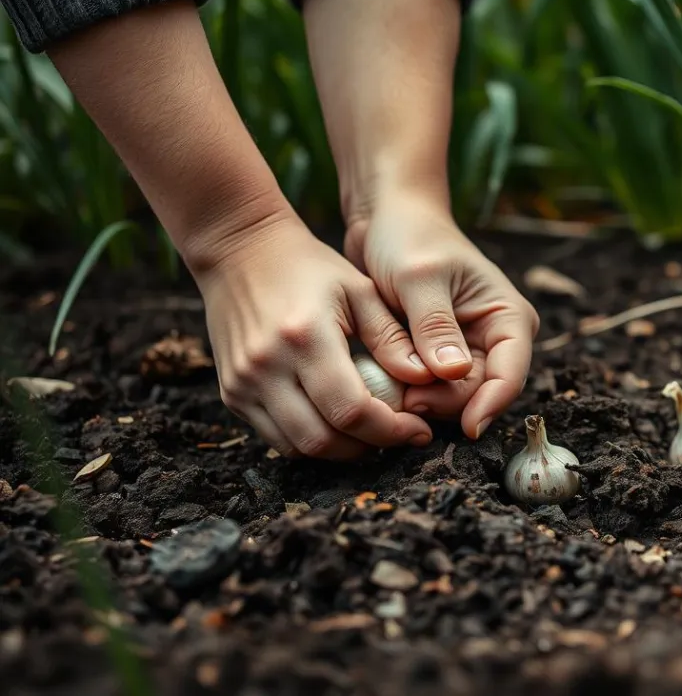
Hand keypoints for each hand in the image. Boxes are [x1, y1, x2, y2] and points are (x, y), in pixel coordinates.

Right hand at [194, 213, 435, 459]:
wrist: (239, 251)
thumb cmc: (310, 267)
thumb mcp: (360, 291)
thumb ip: (393, 339)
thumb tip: (429, 380)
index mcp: (305, 337)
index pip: (351, 410)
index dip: (391, 431)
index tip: (420, 430)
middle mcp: (266, 366)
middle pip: (323, 439)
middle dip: (369, 447)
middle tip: (400, 434)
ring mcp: (242, 383)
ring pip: (297, 447)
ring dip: (341, 451)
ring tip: (372, 432)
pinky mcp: (231, 393)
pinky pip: (276, 437)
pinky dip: (311, 441)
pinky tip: (338, 424)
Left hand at [345, 194, 538, 438]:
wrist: (386, 220)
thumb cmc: (409, 238)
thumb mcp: (419, 278)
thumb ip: (434, 326)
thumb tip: (453, 373)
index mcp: (508, 316)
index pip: (512, 374)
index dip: (491, 404)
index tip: (466, 428)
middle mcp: (495, 339)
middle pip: (481, 393)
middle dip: (446, 402)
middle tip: (403, 399)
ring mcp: (469, 350)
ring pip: (455, 398)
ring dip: (425, 400)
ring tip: (389, 387)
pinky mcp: (441, 358)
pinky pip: (431, 390)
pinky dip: (411, 393)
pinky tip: (386, 385)